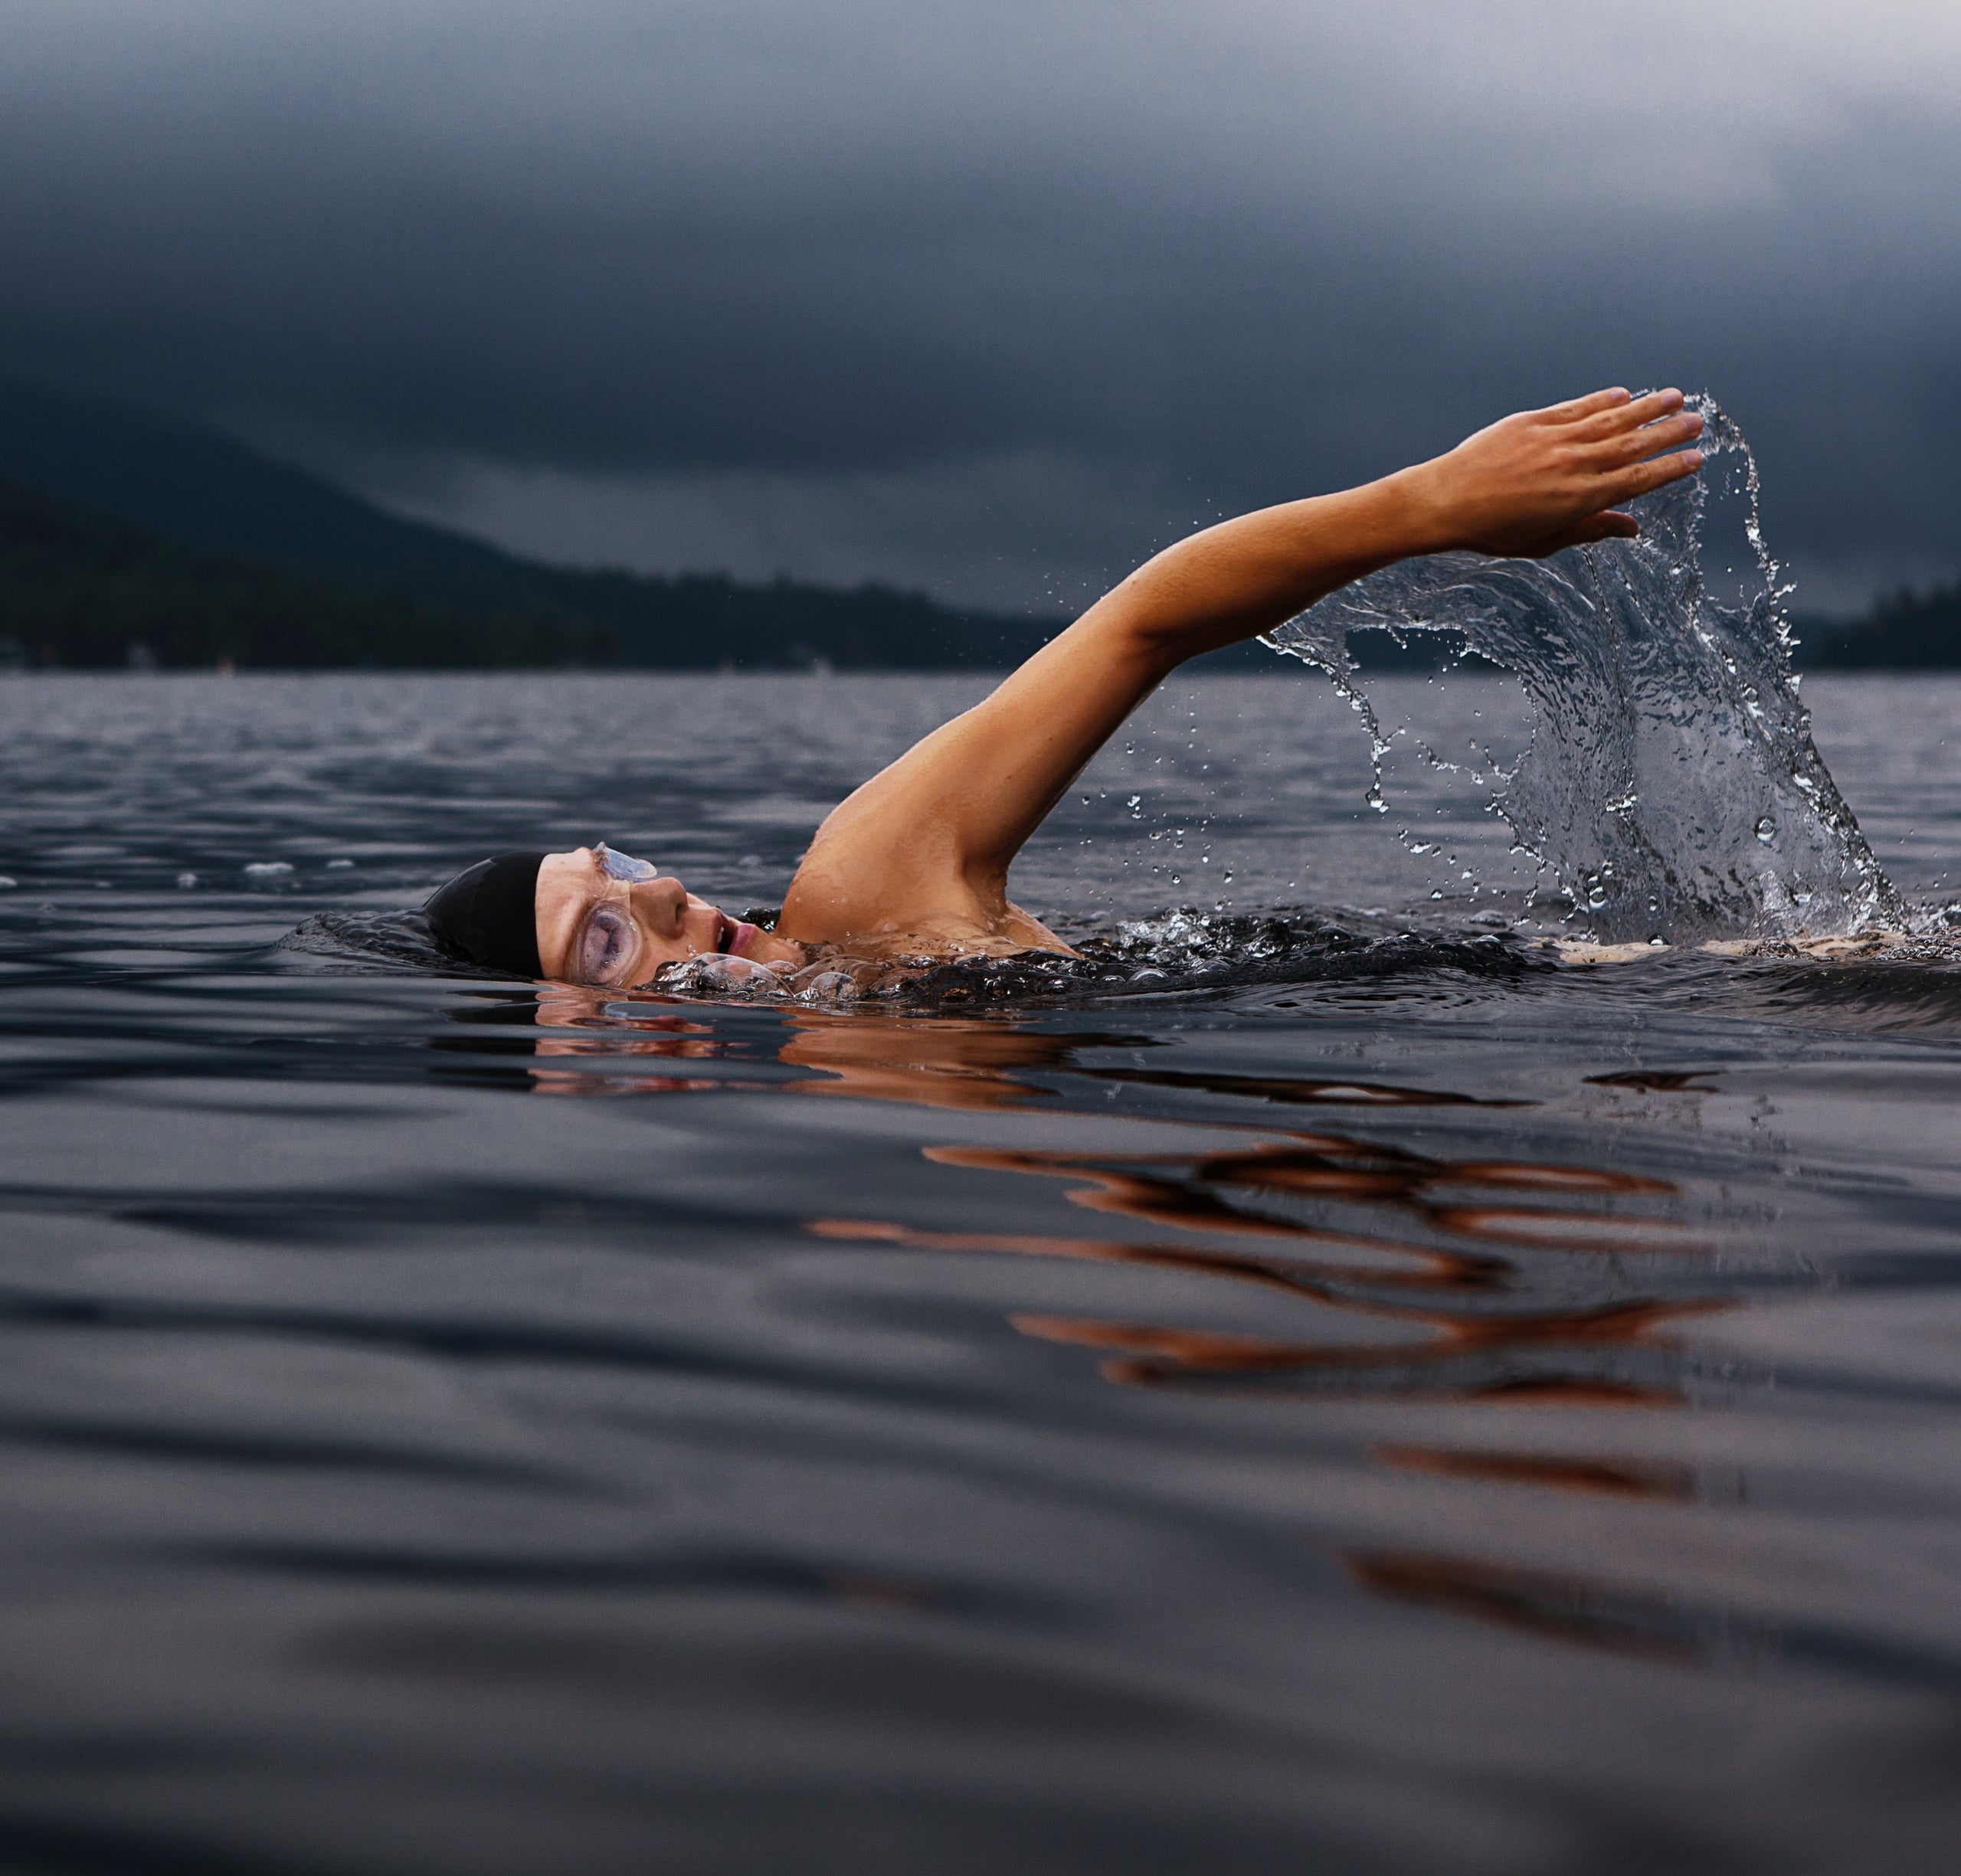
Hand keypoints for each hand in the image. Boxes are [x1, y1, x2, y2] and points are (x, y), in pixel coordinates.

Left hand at [1404, 387, 1705, 559]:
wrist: (1444, 501)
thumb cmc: (1491, 529)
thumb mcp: (1544, 541)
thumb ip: (1591, 530)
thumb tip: (1632, 529)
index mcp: (1579, 499)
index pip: (1637, 481)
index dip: (1670, 469)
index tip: (1696, 458)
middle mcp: (1572, 465)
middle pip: (1633, 445)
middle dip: (1669, 432)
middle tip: (1698, 421)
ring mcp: (1554, 440)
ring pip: (1611, 419)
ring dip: (1646, 407)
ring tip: (1675, 396)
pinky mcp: (1532, 422)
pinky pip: (1576, 407)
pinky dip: (1602, 400)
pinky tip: (1623, 395)